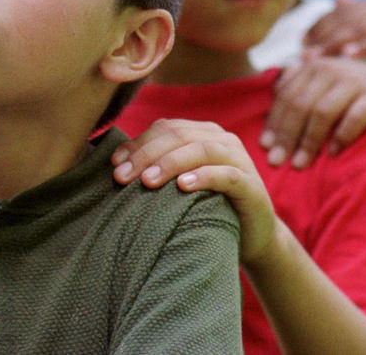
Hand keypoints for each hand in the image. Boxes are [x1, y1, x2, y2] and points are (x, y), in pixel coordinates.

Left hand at [111, 119, 274, 263]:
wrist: (250, 237)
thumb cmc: (206, 209)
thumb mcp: (180, 185)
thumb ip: (157, 169)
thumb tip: (115, 164)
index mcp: (203, 134)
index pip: (166, 128)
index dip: (138, 143)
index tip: (114, 165)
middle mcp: (222, 140)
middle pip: (179, 136)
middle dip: (147, 154)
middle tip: (122, 177)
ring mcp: (240, 160)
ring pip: (202, 149)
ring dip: (171, 163)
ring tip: (147, 181)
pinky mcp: (251, 185)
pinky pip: (227, 175)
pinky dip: (204, 176)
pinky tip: (183, 186)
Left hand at [263, 57, 365, 168]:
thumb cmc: (352, 99)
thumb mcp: (325, 91)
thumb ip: (298, 99)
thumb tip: (265, 134)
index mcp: (314, 67)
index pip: (286, 96)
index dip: (274, 122)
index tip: (264, 147)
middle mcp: (332, 69)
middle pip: (301, 105)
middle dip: (287, 136)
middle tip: (277, 162)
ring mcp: (355, 81)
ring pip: (323, 112)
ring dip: (309, 140)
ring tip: (301, 163)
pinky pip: (354, 117)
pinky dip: (341, 136)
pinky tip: (333, 153)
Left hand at [303, 0, 365, 83]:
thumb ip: (362, 15)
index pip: (339, 12)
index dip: (318, 27)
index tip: (300, 45)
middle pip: (345, 19)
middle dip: (321, 36)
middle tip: (301, 54)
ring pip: (360, 29)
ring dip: (335, 43)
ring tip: (317, 58)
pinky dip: (365, 47)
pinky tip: (349, 56)